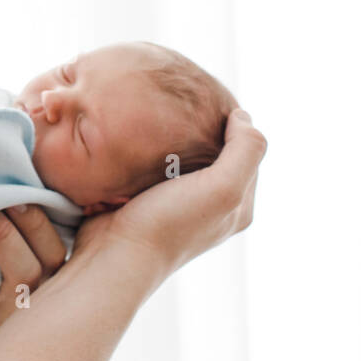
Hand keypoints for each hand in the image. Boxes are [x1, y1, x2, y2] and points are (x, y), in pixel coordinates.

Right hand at [75, 107, 265, 275]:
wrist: (111, 257)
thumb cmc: (168, 225)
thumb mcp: (223, 187)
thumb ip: (245, 150)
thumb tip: (242, 116)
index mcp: (238, 208)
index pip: (248, 152)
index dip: (234, 126)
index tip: (210, 102)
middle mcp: (212, 208)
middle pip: (216, 152)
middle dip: (203, 129)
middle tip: (184, 107)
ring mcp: (178, 205)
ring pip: (184, 156)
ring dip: (174, 138)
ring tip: (162, 117)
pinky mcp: (147, 200)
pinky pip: (155, 165)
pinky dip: (151, 150)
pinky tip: (141, 138)